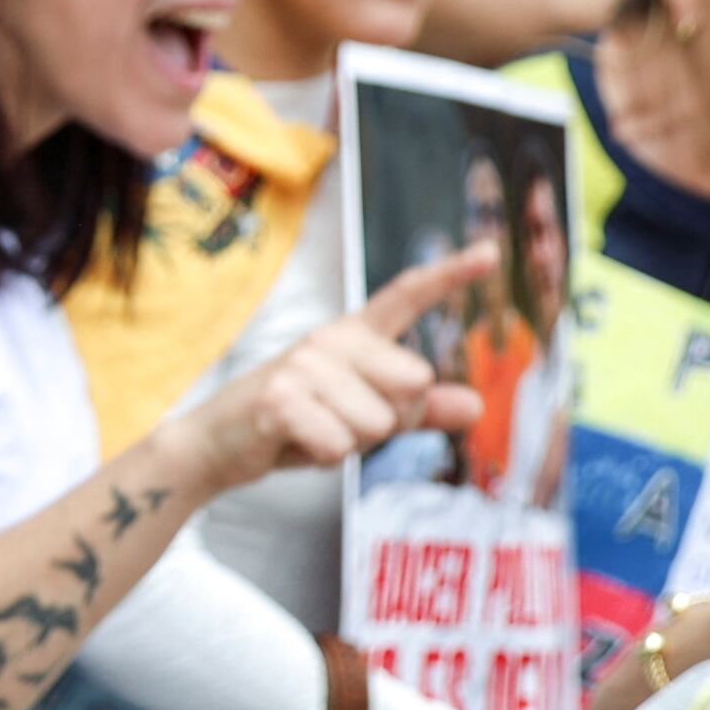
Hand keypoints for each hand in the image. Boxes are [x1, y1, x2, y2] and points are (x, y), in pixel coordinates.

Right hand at [199, 244, 489, 484]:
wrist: (219, 443)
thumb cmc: (296, 423)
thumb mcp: (362, 414)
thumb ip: (419, 410)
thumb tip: (477, 406)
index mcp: (353, 336)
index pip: (405, 296)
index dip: (450, 274)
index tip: (490, 252)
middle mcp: (332, 339)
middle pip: (414, 382)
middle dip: (388, 420)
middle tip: (339, 421)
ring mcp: (305, 364)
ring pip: (379, 423)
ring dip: (351, 444)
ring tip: (312, 431)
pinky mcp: (282, 397)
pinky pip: (341, 443)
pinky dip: (323, 457)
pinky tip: (293, 443)